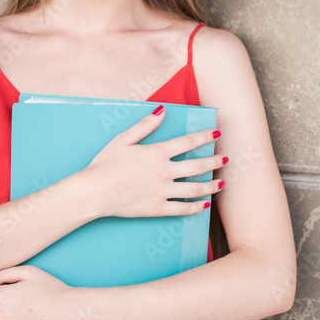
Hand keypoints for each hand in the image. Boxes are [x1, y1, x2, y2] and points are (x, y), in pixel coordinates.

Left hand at [0, 265, 92, 319]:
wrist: (71, 310)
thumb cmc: (53, 289)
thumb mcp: (30, 271)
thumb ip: (4, 273)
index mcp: (2, 295)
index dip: (2, 290)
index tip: (15, 292)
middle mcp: (1, 315)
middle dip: (2, 305)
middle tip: (21, 304)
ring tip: (17, 318)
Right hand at [79, 105, 226, 218]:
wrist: (93, 192)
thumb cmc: (104, 164)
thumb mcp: (123, 139)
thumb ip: (145, 125)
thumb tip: (162, 110)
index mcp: (156, 152)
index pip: (188, 142)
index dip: (205, 137)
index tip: (217, 134)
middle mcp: (164, 171)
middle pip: (197, 166)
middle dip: (215, 161)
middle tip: (226, 159)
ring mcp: (162, 191)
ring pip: (194, 189)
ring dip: (211, 186)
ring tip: (222, 184)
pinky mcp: (157, 208)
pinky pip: (182, 209)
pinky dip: (196, 207)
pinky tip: (204, 205)